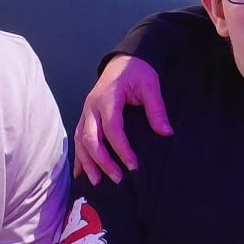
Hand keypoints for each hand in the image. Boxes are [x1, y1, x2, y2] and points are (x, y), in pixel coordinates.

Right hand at [73, 54, 171, 183]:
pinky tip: (81, 173)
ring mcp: (86, 112)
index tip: (133, 165)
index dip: (121, 149)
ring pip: (80, 141)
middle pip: (90, 138)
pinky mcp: (85, 117)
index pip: (111, 128)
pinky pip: (77, 139)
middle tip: (117, 178)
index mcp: (108, 98)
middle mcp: (92, 107)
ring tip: (97, 182)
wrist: (122, 60)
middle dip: (102, 161)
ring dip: (88, 163)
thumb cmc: (136, 72)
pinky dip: (79, 157)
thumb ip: (157, 109)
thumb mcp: (150, 85)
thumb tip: (166, 132)